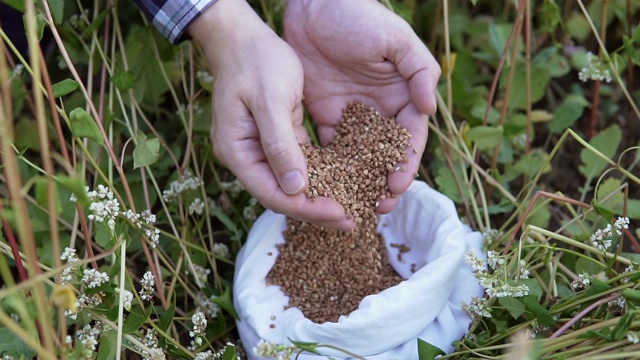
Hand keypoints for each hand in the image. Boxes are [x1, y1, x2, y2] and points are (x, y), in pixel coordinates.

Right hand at [188, 0, 353, 228]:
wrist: (245, 37)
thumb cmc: (255, 61)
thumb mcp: (270, 99)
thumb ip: (280, 144)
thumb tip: (295, 188)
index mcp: (238, 151)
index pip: (273, 193)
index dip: (306, 208)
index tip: (339, 214)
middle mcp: (247, 157)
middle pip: (282, 196)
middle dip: (316, 210)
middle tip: (351, 220)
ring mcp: (259, 150)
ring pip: (291, 185)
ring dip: (320, 197)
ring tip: (351, 209)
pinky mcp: (276, 140)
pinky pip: (298, 165)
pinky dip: (319, 176)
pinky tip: (342, 183)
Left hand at [284, 0, 440, 213]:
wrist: (315, 5)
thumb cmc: (360, 16)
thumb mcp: (397, 39)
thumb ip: (420, 70)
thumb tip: (431, 107)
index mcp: (402, 96)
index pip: (408, 138)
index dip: (405, 163)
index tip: (396, 184)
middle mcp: (380, 111)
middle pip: (385, 155)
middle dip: (384, 182)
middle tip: (378, 207)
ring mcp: (353, 115)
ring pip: (359, 158)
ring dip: (359, 183)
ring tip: (354, 207)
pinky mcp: (326, 116)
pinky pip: (330, 147)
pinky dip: (331, 168)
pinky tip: (328, 188)